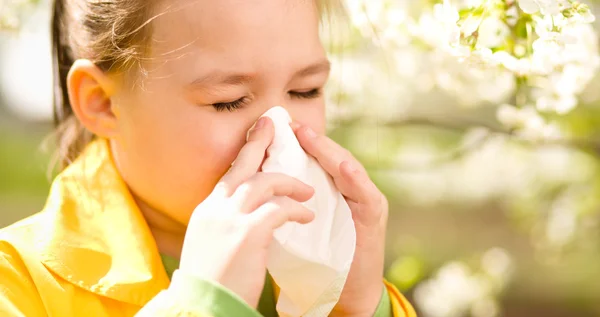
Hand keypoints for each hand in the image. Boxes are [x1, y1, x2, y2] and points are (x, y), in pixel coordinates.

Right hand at [179, 117, 314, 306]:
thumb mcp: (209, 246)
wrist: (202, 307)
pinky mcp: (248, 233)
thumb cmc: (209, 283)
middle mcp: (215, 208)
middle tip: (276, 126)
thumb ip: (221, 225)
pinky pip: (279, 209)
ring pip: (264, 182)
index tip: (257, 139)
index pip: (229, 176)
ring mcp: (230, 218)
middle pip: (242, 165)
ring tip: (308, 191)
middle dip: (260, 142)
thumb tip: (236, 218)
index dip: (245, 157)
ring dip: (290, 183)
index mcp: (207, 211)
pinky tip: (307, 215)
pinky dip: (296, 209)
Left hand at [291, 122, 387, 316]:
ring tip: (310, 137)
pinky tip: (344, 167)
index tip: (278, 130)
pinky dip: (355, 178)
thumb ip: (289, 204)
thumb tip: (257, 186)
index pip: (316, 161)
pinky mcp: (373, 217)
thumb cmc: (321, 259)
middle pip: (331, 159)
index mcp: (332, 191)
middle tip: (291, 126)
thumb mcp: (301, 226)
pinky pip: (365, 193)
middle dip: (312, 141)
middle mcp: (351, 191)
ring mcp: (365, 201)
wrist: (345, 293)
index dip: (298, 145)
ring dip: (329, 152)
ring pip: (348, 168)